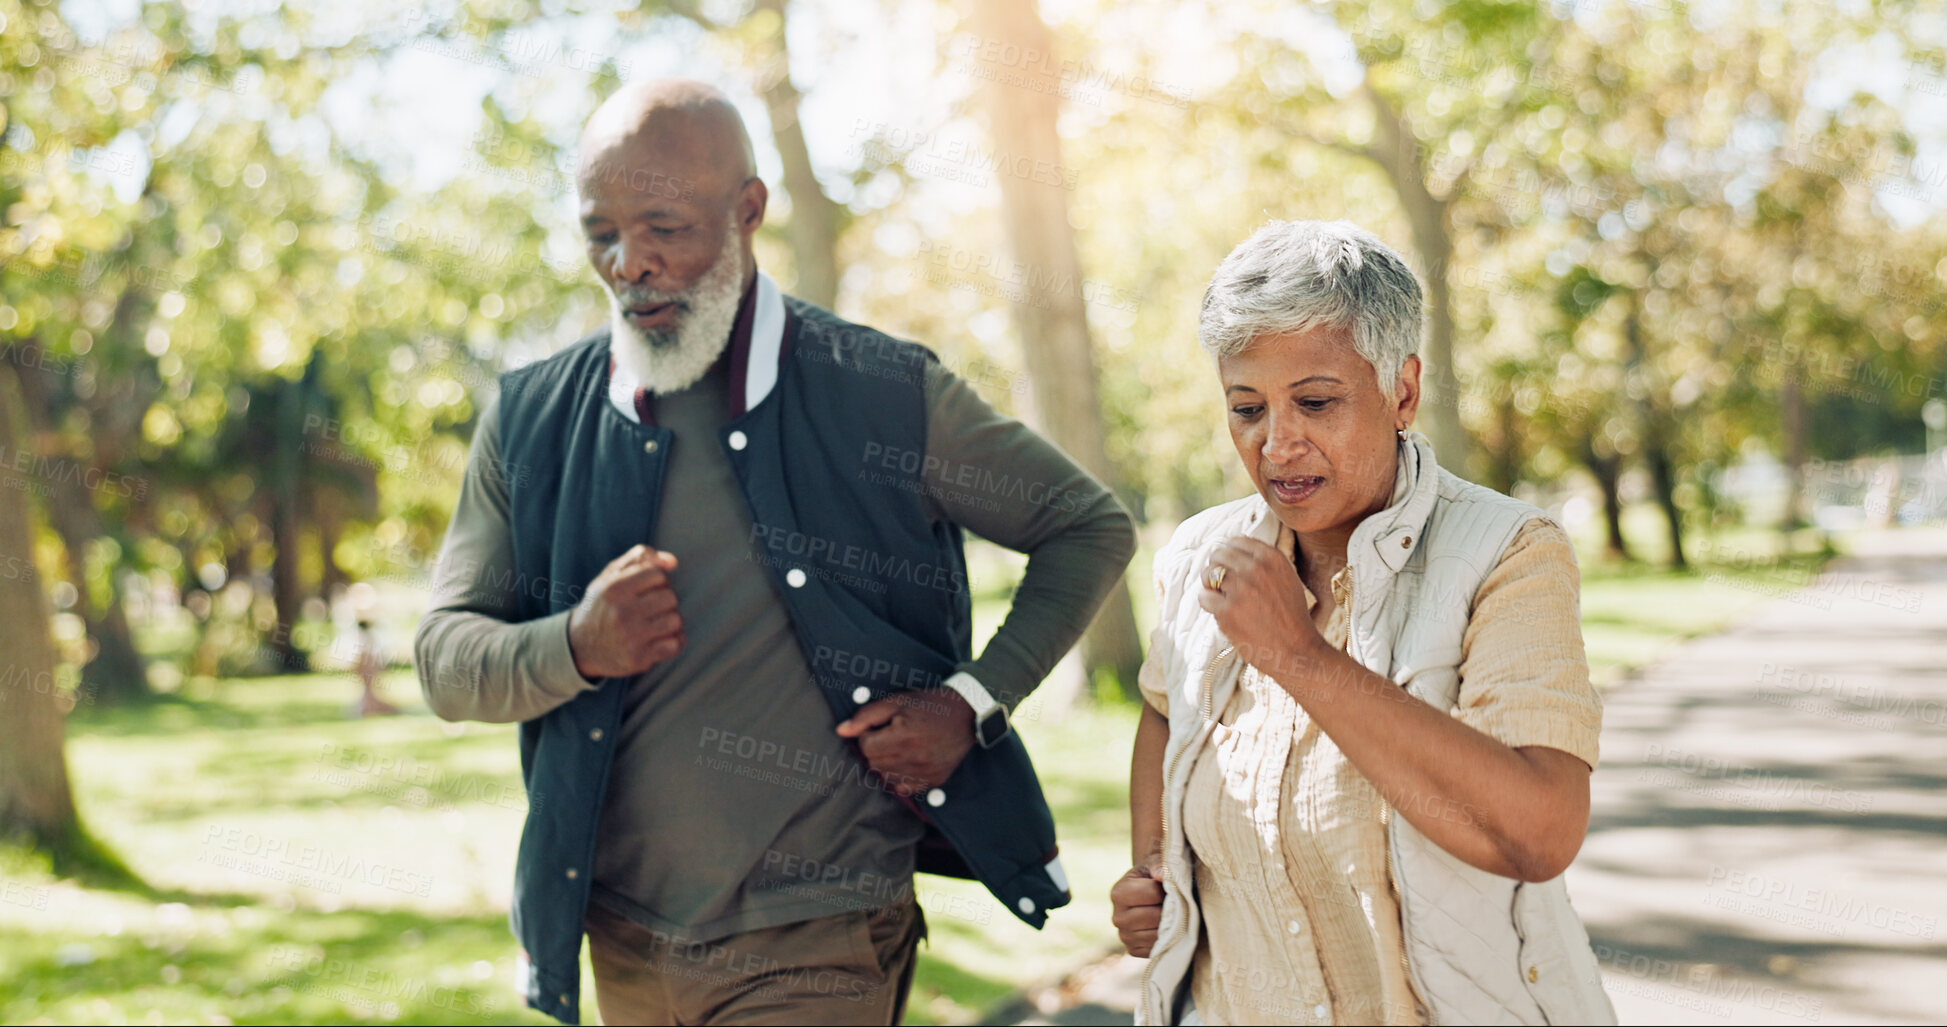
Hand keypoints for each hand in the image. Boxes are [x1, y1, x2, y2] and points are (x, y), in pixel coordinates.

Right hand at [566, 544, 683, 679]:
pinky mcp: (638, 659)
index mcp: (613, 589)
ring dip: (671, 621)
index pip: (658, 574)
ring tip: (658, 622)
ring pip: (675, 620)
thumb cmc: (602, 605)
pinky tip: (661, 639)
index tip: (648, 589)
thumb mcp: (610, 576)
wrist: (580, 646)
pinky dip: (674, 641)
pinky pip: (675, 645)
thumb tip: (672, 562)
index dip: (658, 580)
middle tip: (653, 607)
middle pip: (670, 597)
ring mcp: (630, 638)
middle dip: (665, 600)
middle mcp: (620, 613)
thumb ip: (640, 558)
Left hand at [835, 688, 975, 795]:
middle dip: (875, 749)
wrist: (965, 715)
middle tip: (891, 735)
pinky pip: (903, 787)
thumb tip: (841, 730)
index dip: (869, 735)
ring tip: (899, 747)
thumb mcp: (896, 701)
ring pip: (885, 777)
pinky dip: (900, 776)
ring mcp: (926, 773)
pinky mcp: (933, 781)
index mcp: (904, 736)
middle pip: (873, 763)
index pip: (866, 746)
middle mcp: (915, 758)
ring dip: (886, 763)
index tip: (882, 727)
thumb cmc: (927, 705)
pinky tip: (908, 760)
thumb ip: (866, 716)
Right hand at [1110, 862, 1166, 956]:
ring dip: (1170, 925)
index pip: (1153, 893)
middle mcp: (1117, 918)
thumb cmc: (1153, 876)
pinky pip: (1157, 948)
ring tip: (1168, 914)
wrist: (1148, 894)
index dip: (1165, 889)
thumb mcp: (1154, 864)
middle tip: (1170, 902)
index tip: (1165, 887)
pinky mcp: (1134, 950)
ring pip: (1157, 934)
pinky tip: (1164, 927)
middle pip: (1155, 916)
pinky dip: (1166, 939)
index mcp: (1118, 893)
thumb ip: (1159, 866)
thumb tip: (1162, 876)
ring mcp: (1124, 937)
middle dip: (1168, 908)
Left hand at [1196, 536, 1325, 679]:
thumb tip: (1232, 547)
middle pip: (1218, 554)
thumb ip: (1263, 562)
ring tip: (1223, 599)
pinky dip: (1209, 605)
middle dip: (1217, 568)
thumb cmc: (1291, 617)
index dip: (1229, 554)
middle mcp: (1256, 568)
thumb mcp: (1287, 578)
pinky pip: (1204, 597)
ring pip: (1208, 574)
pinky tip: (1223, 614)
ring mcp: (1240, 589)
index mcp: (1272, 558)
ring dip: (1211, 587)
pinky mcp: (1227, 610)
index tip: (1231, 568)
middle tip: (1223, 585)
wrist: (1296, 651)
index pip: (1236, 541)